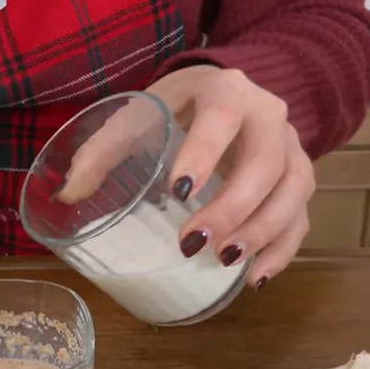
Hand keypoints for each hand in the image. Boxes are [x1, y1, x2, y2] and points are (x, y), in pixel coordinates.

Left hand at [60, 65, 313, 287]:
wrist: (229, 93)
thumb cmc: (177, 107)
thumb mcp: (141, 113)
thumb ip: (104, 149)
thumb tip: (68, 194)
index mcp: (226, 90)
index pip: (223, 117)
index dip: (205, 153)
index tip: (178, 191)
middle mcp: (269, 115)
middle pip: (265, 162)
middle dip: (233, 207)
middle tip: (195, 243)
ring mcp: (291, 148)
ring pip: (292, 190)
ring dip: (262, 231)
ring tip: (225, 262)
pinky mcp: (297, 179)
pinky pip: (301, 217)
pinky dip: (283, 250)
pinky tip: (254, 277)